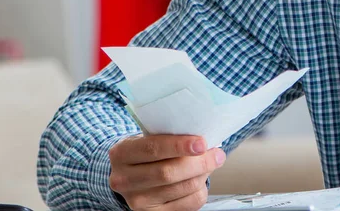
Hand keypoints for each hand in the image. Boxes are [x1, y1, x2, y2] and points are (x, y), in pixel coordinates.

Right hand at [109, 134, 225, 210]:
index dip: (179, 146)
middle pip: (168, 172)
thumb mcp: (148, 137)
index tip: (202, 143)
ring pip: (180, 188)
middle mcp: (124, 180)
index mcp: (122, 153)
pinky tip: (201, 179)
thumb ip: (168, 135)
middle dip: (198, 163)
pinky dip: (200, 190)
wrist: (130, 174)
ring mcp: (136, 202)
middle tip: (217, 154)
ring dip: (202, 174)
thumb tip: (204, 139)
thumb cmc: (146, 150)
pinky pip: (187, 205)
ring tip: (211, 163)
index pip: (153, 148)